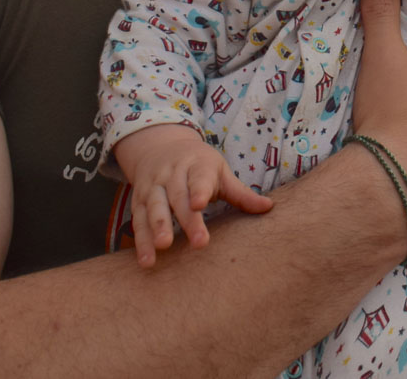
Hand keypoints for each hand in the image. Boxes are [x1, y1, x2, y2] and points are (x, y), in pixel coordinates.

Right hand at [112, 123, 271, 265]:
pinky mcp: (137, 200)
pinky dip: (141, 240)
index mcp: (196, 165)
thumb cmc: (199, 165)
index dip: (199, 190)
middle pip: (178, 197)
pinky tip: (146, 260)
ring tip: (162, 247)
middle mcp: (172, 174)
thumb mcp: (220, 172)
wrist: (160, 146)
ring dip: (157, 228)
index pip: (199, 178)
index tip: (200, 204)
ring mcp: (153, 186)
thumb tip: (269, 208)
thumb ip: (240, 193)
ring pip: (154, 207)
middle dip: (187, 220)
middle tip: (199, 242)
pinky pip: (138, 221)